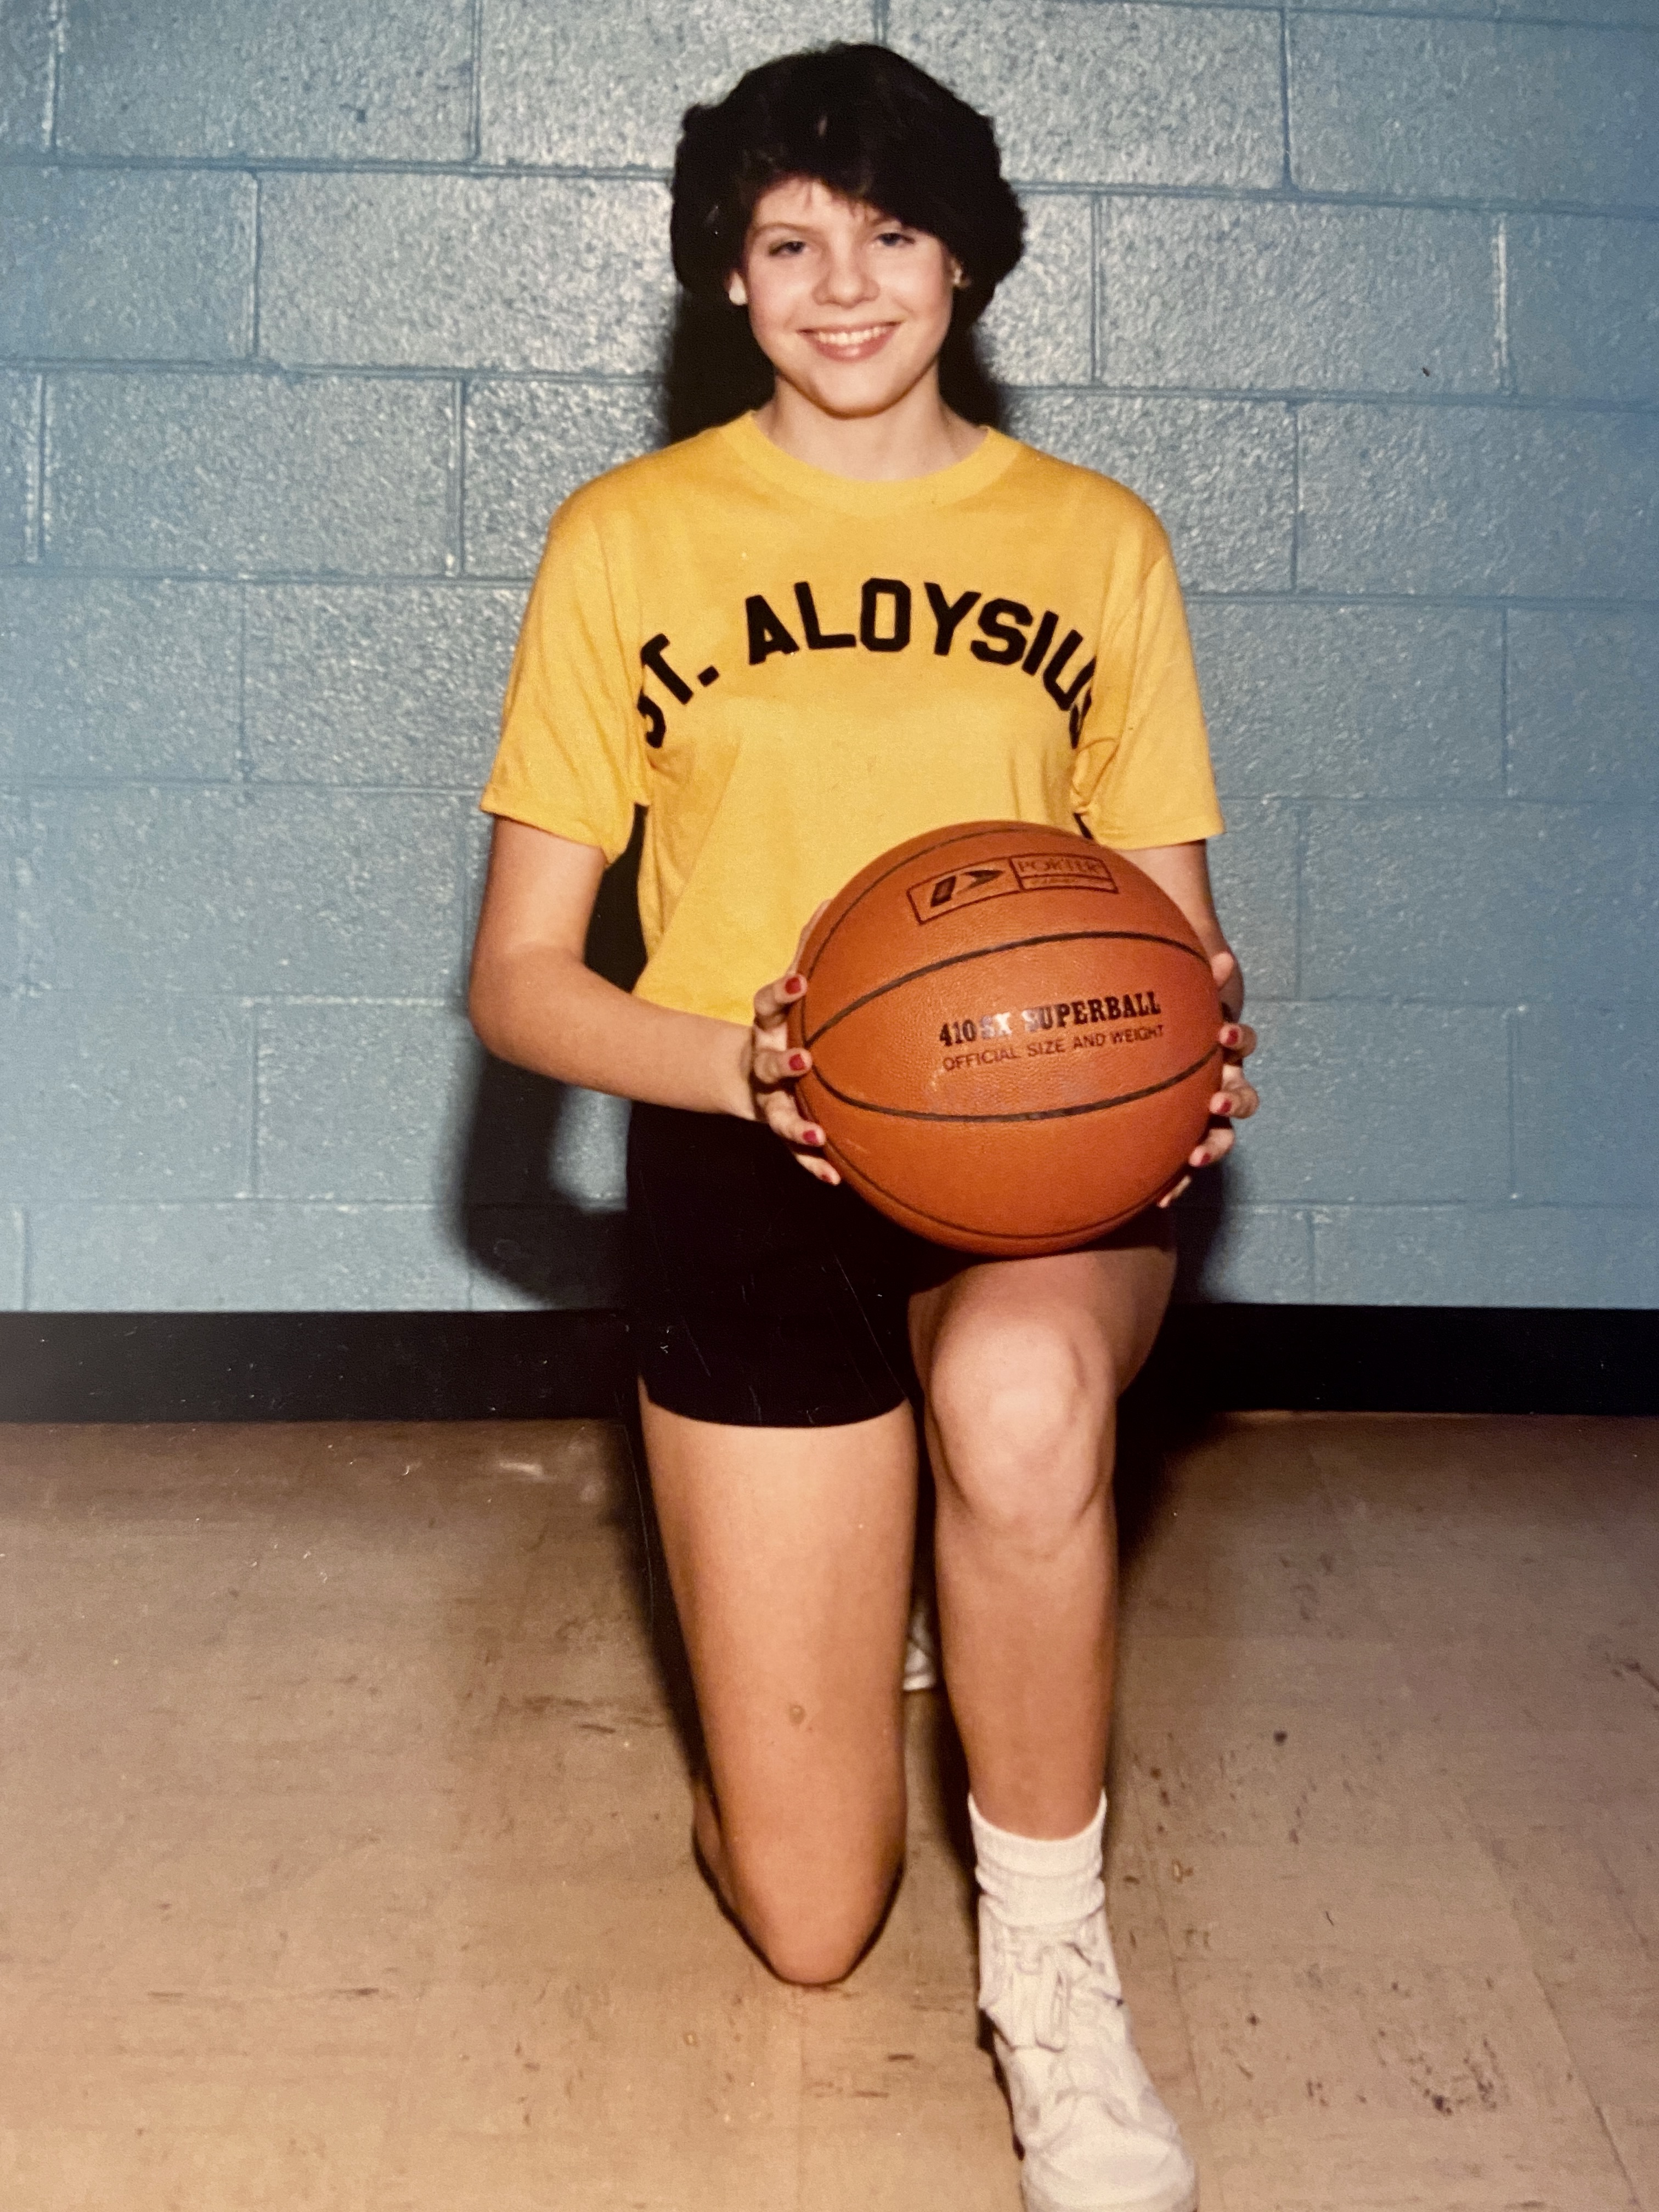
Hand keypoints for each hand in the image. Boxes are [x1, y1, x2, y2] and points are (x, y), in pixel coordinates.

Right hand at [743, 906, 840, 1185]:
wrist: (745, 1076)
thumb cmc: (783, 1025)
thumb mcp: (789, 993)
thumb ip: (807, 949)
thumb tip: (830, 900)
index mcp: (767, 1025)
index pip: (766, 1004)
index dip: (780, 992)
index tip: (800, 982)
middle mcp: (762, 1062)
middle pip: (766, 1062)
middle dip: (783, 1063)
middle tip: (804, 1059)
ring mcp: (769, 1099)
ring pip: (778, 1113)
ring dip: (797, 1124)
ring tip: (819, 1133)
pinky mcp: (780, 1127)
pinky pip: (795, 1151)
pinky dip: (813, 1164)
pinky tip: (836, 1178)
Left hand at [1156, 949, 1258, 1207]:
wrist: (1152, 1042)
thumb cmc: (1165, 1013)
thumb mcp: (1179, 996)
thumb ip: (1199, 979)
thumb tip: (1224, 956)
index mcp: (1222, 1047)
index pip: (1243, 1042)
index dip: (1240, 1038)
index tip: (1225, 1033)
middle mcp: (1220, 1081)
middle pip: (1242, 1096)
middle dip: (1233, 1102)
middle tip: (1215, 1102)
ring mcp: (1203, 1114)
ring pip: (1220, 1135)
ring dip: (1211, 1147)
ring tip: (1194, 1158)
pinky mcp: (1183, 1140)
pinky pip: (1182, 1163)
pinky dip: (1176, 1179)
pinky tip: (1159, 1199)